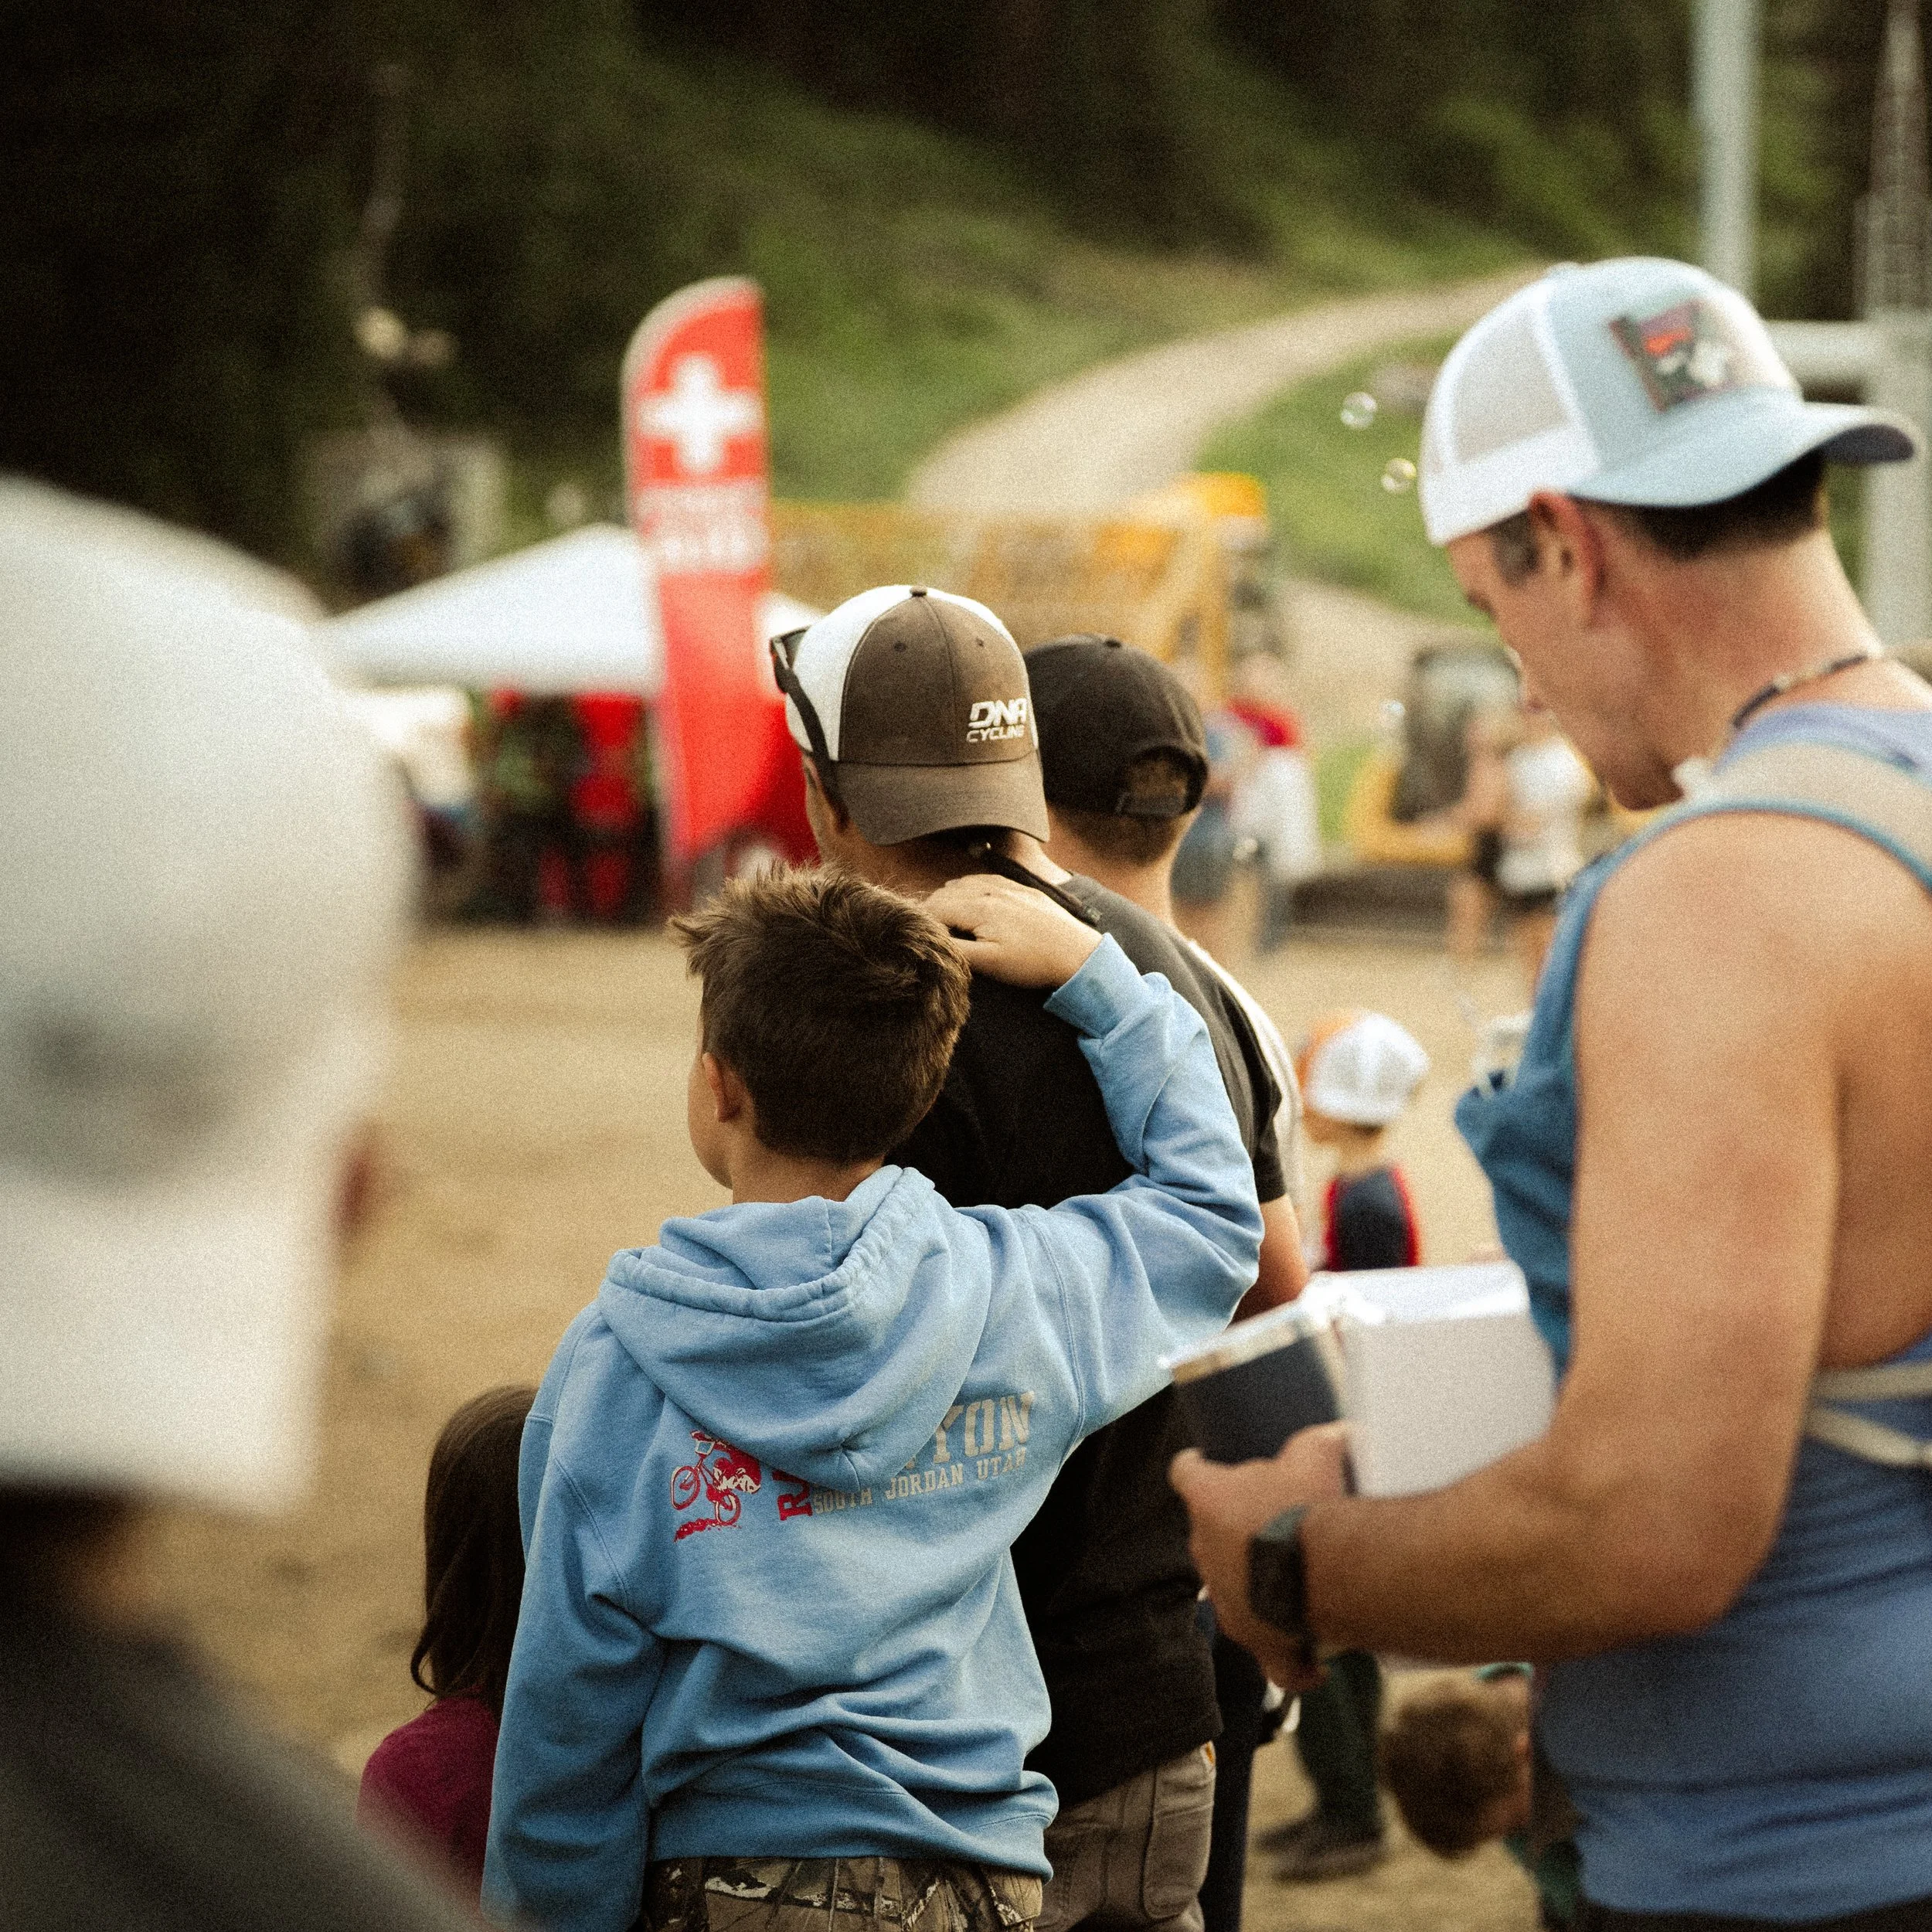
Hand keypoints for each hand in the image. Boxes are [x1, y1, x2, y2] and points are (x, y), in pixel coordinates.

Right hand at [924, 875, 1102, 988]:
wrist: (1077, 953)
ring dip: (949, 899)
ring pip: (963, 883)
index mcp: (979, 907)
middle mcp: (990, 890)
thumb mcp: (991, 963)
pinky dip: (970, 889)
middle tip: (929, 934)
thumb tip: (930, 942)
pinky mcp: (1020, 888)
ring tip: (945, 921)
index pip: (934, 909)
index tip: (917, 940)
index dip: (922, 924)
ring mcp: (1006, 886)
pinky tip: (971, 903)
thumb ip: (956, 950)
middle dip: (932, 911)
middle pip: (945, 894)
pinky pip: (985, 880)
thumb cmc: (1033, 961)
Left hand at [1170, 1422, 1350, 1686]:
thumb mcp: (1316, 1454)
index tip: (1198, 1462)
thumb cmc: (1314, 1505)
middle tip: (1273, 1520)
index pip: (1184, 1473)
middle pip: (1207, 1532)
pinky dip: (1288, 1657)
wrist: (1330, 1571)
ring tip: (1296, 1579)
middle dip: (1234, 1527)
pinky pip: (1270, 1657)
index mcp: (1209, 1500)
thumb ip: (1317, 1442)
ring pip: (1233, 1588)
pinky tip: (1311, 1664)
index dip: (1193, 1466)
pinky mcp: (1254, 1640)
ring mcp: (1225, 1599)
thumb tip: (1336, 1433)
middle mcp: (1206, 1550)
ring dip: (1257, 1582)